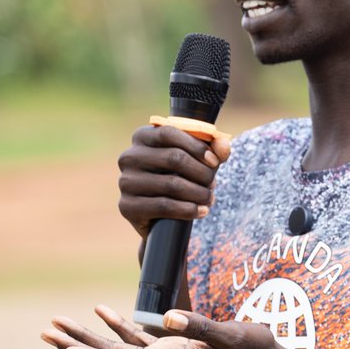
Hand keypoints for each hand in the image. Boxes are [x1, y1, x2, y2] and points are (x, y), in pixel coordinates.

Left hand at [40, 305, 328, 348]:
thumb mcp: (228, 336)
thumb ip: (197, 327)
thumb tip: (166, 317)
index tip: (65, 348)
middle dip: (75, 344)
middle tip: (45, 331)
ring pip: (116, 348)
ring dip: (87, 336)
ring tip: (58, 324)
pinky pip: (136, 339)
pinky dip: (117, 325)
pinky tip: (105, 311)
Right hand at [117, 125, 231, 252]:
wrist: (159, 215)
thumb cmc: (178, 177)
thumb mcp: (196, 160)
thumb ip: (213, 148)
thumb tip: (224, 145)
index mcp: (142, 137)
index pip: (169, 133)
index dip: (196, 146)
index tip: (214, 161)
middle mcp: (129, 157)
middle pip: (174, 158)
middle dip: (201, 172)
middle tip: (213, 183)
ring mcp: (125, 182)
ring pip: (171, 184)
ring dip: (198, 193)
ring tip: (209, 198)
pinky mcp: (127, 206)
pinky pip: (163, 206)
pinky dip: (188, 209)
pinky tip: (200, 211)